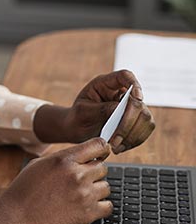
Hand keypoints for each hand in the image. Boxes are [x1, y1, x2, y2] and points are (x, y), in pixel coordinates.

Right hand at [0, 138, 112, 223]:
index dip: (101, 150)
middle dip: (92, 173)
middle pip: (102, 167)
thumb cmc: (24, 191)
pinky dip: (99, 207)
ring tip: (77, 195)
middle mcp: (77, 175)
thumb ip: (63, 158)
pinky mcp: (88, 214)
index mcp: (64, 160)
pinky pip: (107, 206)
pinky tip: (84, 206)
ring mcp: (84, 195)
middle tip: (78, 181)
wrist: (17, 217)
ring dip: (95, 190)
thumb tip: (82, 155)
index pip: (98, 145)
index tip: (99, 154)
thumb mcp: (39, 164)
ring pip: (106, 187)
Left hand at [33, 69, 154, 152]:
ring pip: (145, 117)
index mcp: (106, 84)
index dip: (134, 84)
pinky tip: (121, 147)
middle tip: (115, 140)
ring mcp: (131, 107)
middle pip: (137, 102)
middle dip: (128, 123)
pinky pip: (145, 129)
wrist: (77, 129)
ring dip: (133, 135)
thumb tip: (119, 109)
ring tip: (116, 146)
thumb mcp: (83, 111)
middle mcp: (121, 93)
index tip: (137, 98)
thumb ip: (100, 109)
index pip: (125, 76)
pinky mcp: (136, 121)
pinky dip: (135, 140)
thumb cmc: (78, 116)